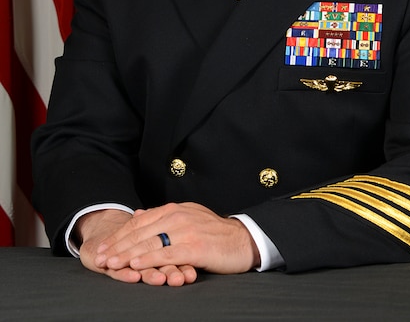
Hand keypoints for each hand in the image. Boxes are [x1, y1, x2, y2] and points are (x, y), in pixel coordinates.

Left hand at [94, 202, 259, 275]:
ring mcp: (186, 231)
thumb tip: (138, 214)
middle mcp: (178, 217)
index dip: (120, 235)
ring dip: (127, 254)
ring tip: (111, 263)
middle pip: (141, 232)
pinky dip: (149, 260)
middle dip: (117, 246)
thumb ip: (162, 217)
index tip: (103, 247)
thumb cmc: (214, 232)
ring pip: (150, 243)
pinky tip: (135, 265)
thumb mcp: (187, 217)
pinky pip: (167, 254)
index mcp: (175, 209)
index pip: (140, 222)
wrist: (243, 239)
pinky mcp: (195, 247)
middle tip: (100, 257)